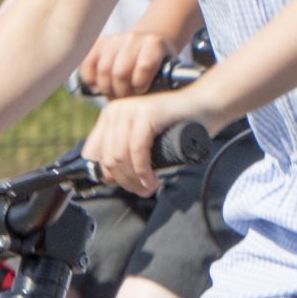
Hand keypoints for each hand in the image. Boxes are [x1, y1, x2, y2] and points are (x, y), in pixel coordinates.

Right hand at [78, 30, 171, 98]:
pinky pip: (87, 64)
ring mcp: (114, 39)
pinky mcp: (99, 43)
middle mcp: (133, 38)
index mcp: (154, 44)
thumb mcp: (166, 74)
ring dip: (107, 89)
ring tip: (114, 94)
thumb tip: (147, 105)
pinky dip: (90, 79)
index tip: (141, 91)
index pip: (144, 66)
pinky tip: (98, 86)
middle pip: (120, 72)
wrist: (147, 45)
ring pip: (103, 70)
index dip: (140, 85)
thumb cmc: (157, 68)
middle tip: (125, 99)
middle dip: (121, 92)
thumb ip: (160, 86)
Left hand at [83, 90, 198, 196]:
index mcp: (109, 116)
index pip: (92, 155)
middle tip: (143, 190)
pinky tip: (152, 181)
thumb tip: (105, 178)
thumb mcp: (141, 141)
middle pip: (109, 159)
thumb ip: (122, 152)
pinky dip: (143, 171)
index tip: (128, 185)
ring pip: (121, 157)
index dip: (108, 176)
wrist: (203, 107)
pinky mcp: (146, 113)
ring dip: (134, 180)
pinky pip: (137, 150)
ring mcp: (130, 110)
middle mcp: (115, 110)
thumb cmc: (174, 128)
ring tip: (149, 188)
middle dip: (125, 182)